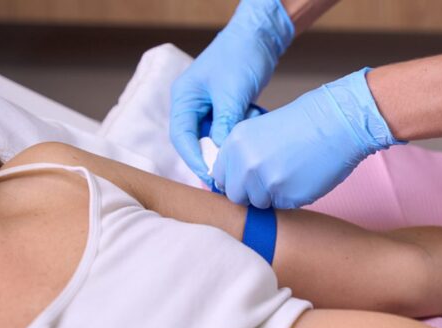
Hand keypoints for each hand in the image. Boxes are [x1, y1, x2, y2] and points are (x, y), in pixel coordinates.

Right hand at [169, 0, 292, 187]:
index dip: (194, 160)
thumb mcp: (232, 93)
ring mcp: (209, 106)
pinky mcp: (226, 108)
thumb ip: (224, 124)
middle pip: (197, 141)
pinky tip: (255, 115)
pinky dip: (242, 128)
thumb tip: (221, 155)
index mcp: (184, 98)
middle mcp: (192, 104)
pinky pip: (230, 129)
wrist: (260, 35)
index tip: (211, 177)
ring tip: (248, 129)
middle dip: (214, 156)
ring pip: (216, 137)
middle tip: (230, 175)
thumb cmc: (240, 55)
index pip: (182, 138)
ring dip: (233, 139)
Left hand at [212, 68, 402, 207]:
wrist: (336, 123)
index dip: (235, 180)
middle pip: (236, 196)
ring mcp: (265, 182)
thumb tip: (232, 182)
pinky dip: (291, 198)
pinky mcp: (286, 196)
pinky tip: (302, 177)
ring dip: (272, 196)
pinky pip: (282, 207)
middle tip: (271, 177)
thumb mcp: (259, 132)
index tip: (248, 177)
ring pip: (259, 204)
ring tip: (290, 173)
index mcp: (235, 143)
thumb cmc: (303, 125)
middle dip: (251, 192)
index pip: (220, 177)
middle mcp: (245, 163)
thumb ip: (241, 156)